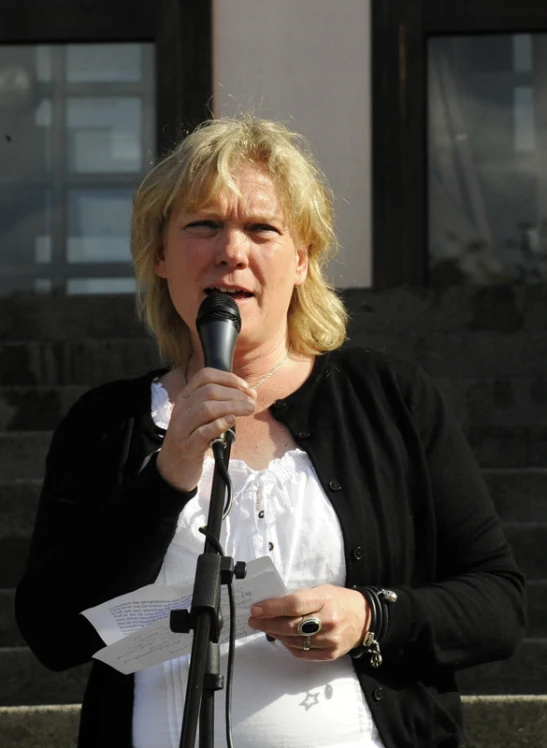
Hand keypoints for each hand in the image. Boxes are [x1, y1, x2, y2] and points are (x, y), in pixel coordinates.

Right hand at [156, 367, 256, 491]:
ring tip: (248, 410)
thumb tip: (249, 395)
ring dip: (232, 406)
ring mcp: (182, 429)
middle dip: (235, 394)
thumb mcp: (201, 418)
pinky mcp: (187, 448)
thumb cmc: (192, 440)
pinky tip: (232, 421)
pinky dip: (219, 424)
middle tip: (252, 402)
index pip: (204, 376)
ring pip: (206, 408)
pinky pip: (202, 432)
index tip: (245, 387)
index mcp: (185, 398)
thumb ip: (220, 405)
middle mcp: (181, 410)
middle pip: (208, 391)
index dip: (228, 378)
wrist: (171, 470)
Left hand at [248, 584, 370, 660]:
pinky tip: (283, 638)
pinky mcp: (330, 654)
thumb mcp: (320, 591)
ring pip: (293, 641)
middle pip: (290, 626)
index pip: (293, 605)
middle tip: (254, 621)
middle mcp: (328, 621)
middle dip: (267, 623)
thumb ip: (298, 598)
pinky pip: (301, 653)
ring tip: (267, 628)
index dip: (271, 608)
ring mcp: (329, 640)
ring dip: (276, 635)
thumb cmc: (338, 600)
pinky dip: (288, 646)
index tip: (256, 609)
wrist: (364, 618)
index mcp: (324, 600)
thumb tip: (271, 606)